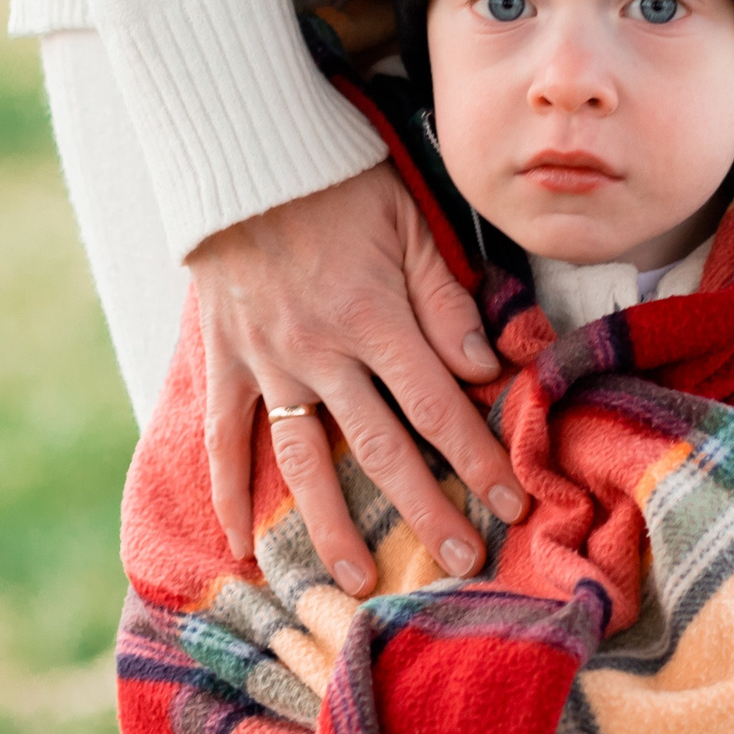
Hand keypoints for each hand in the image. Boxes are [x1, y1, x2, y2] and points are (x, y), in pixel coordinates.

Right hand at [188, 164, 528, 594]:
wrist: (241, 154)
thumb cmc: (337, 181)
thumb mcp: (408, 222)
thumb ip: (445, 301)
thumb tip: (485, 372)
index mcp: (372, 314)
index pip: (435, 403)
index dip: (475, 456)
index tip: (509, 502)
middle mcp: (319, 349)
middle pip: (380, 447)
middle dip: (426, 508)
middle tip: (461, 560)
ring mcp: (266, 360)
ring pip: (303, 458)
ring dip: (331, 524)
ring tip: (356, 578)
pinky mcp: (225, 360)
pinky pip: (224, 436)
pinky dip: (228, 490)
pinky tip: (241, 541)